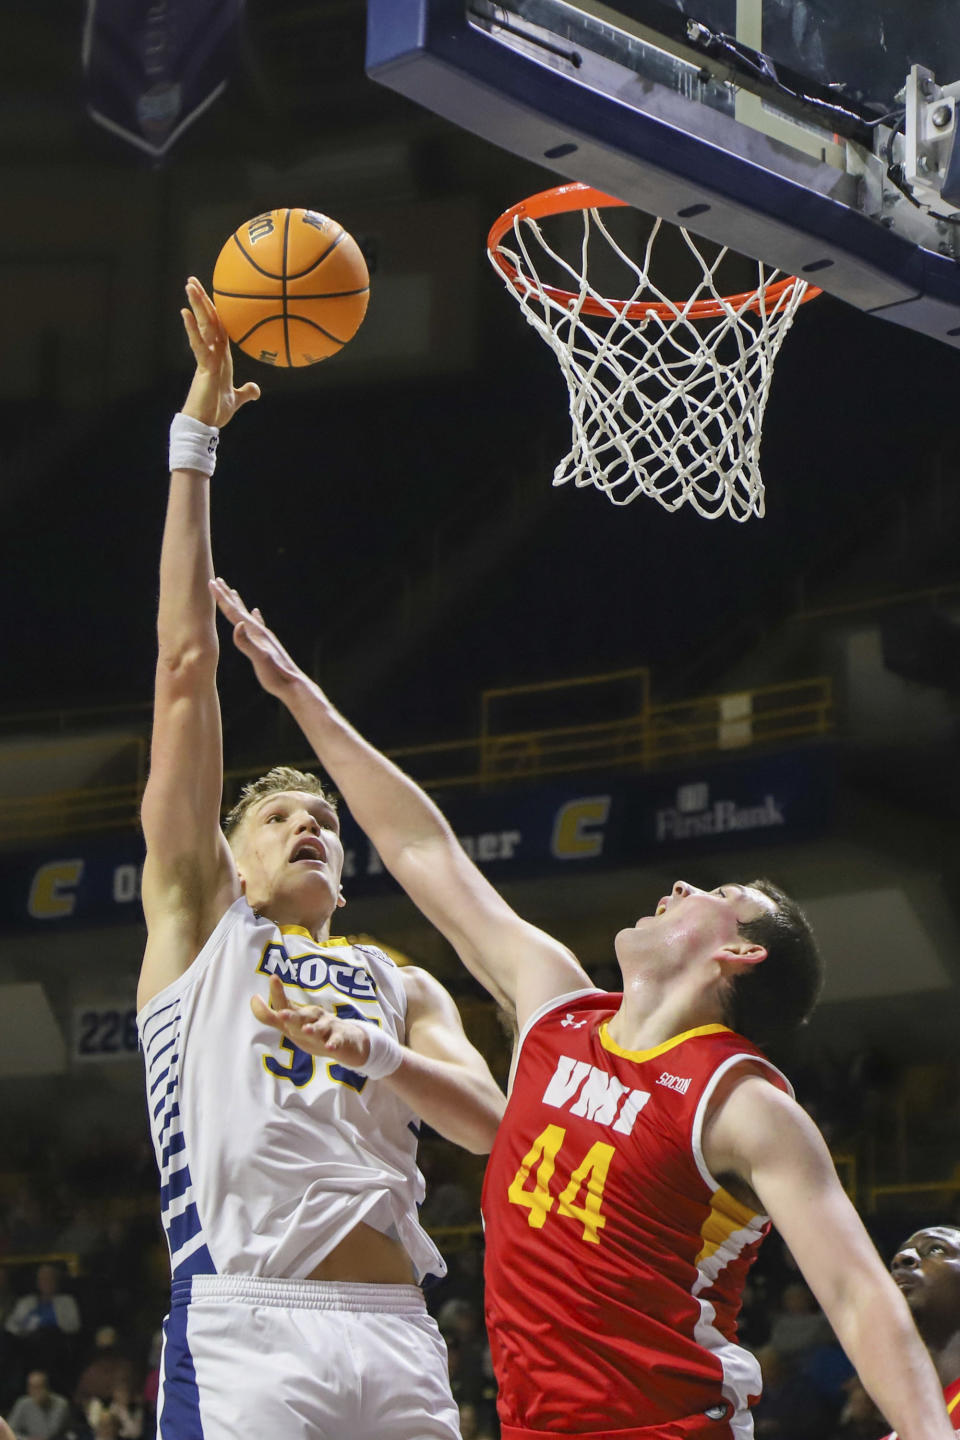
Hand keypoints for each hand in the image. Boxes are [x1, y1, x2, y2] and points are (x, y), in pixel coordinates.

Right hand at [180, 277, 259, 427]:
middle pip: (208, 321)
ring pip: (202, 327)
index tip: (210, 295)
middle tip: (192, 280)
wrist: (206, 424)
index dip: (215, 311)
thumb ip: (245, 392)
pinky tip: (185, 313)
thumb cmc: (216, 411)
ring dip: (197, 306)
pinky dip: (192, 329)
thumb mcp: (236, 399)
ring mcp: (207, 358)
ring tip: (189, 286)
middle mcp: (212, 353)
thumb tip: (256, 390)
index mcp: (220, 357)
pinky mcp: (203, 367)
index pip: (218, 327)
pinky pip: (198, 345)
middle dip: (201, 300)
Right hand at [210, 578, 307, 697]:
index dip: (221, 598)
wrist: (295, 685)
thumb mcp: (259, 660)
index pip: (234, 612)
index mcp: (255, 633)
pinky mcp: (269, 643)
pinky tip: (257, 612)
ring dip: (238, 603)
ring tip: (233, 591)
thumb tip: (238, 625)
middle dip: (227, 595)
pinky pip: (259, 624)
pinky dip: (255, 616)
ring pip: (248, 615)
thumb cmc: (276, 675)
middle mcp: (260, 631)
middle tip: (217, 580)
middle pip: (239, 609)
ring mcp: (265, 637)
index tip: (211, 583)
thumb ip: (247, 643)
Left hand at [252, 976, 372, 1068]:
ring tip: (306, 1030)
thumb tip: (253, 999)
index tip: (273, 977)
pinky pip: (336, 1042)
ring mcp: (327, 1028)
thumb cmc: (315, 1031)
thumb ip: (270, 1016)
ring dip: (313, 1029)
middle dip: (292, 1016)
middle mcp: (313, 1017)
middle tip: (282, 1014)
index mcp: (300, 1014)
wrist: (348, 1041)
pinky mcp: (339, 1039)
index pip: (286, 1004)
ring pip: (319, 1028)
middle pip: (301, 1016)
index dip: (278, 994)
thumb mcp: (292, 1025)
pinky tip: (330, 1047)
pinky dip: (333, 1044)